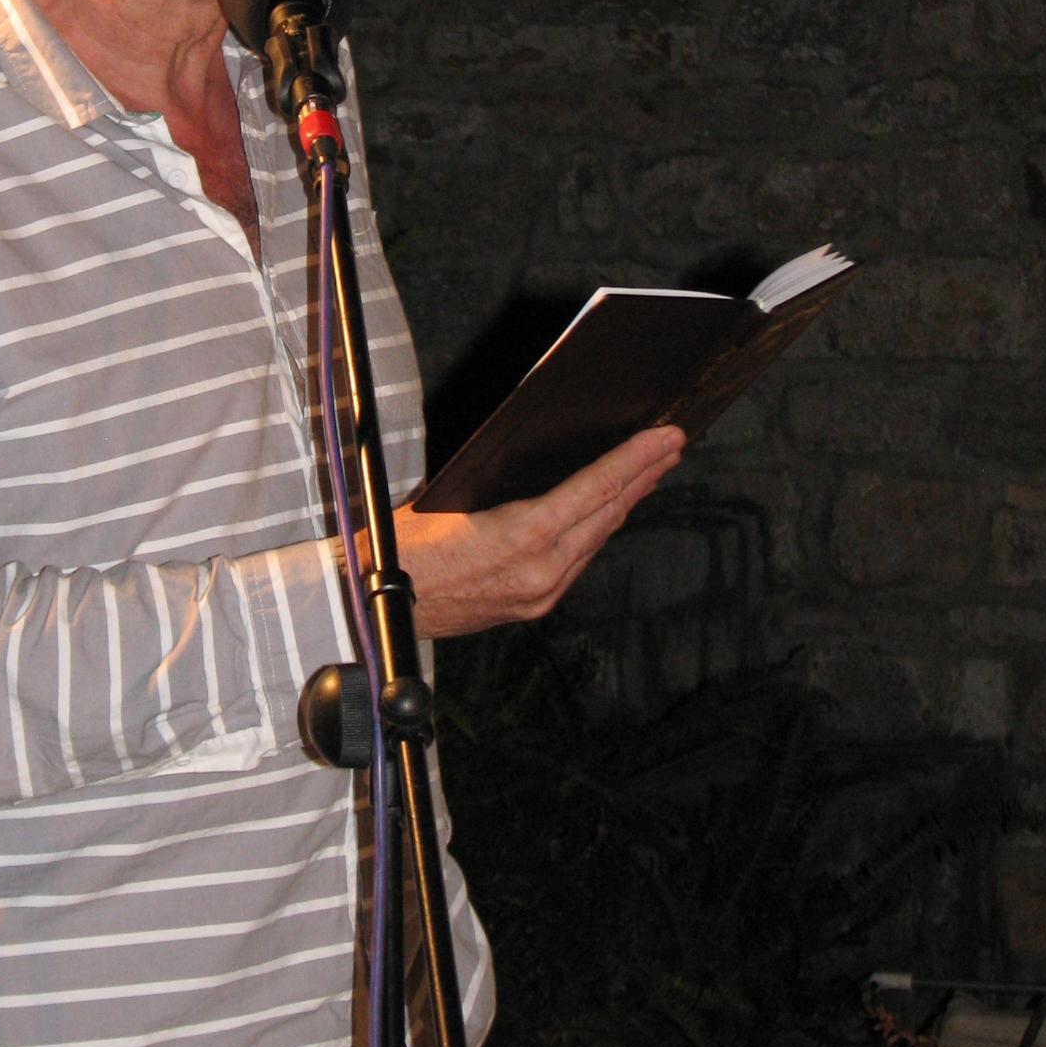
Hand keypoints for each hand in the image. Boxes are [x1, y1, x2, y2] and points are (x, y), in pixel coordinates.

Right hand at [389, 426, 684, 638]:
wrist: (372, 609)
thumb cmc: (397, 547)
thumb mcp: (445, 496)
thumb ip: (500, 481)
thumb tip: (536, 454)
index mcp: (522, 537)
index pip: (595, 488)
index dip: (636, 459)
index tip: (667, 436)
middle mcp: (541, 571)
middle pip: (606, 513)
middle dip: (644, 475)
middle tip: (672, 445)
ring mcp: (540, 594)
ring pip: (596, 539)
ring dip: (624, 502)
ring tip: (649, 472)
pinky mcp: (533, 607)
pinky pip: (577, 560)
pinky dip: (596, 530)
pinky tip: (606, 512)